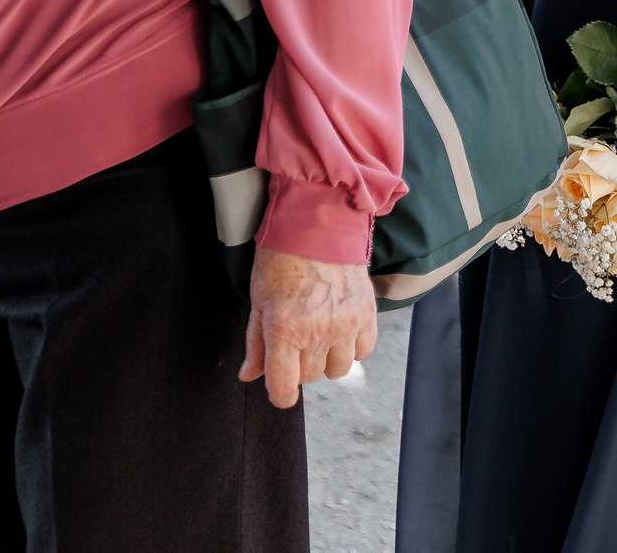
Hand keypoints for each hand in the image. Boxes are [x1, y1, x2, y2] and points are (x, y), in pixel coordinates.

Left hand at [240, 248, 376, 409]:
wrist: (316, 222)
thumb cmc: (280, 259)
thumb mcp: (259, 300)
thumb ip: (256, 343)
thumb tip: (249, 376)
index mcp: (284, 329)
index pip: (284, 388)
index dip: (280, 394)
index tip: (280, 388)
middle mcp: (317, 331)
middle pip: (310, 377)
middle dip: (300, 365)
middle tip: (295, 339)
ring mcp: (345, 322)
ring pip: (339, 369)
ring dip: (328, 358)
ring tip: (320, 332)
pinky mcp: (367, 312)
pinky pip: (363, 350)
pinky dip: (352, 345)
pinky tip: (341, 327)